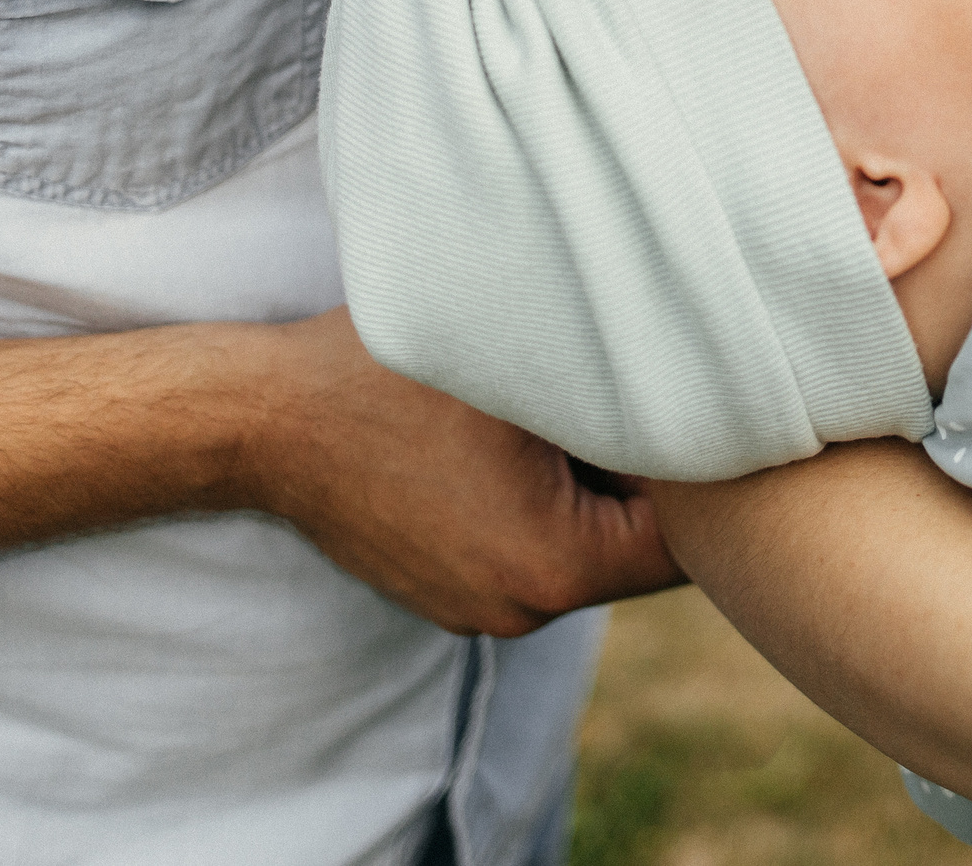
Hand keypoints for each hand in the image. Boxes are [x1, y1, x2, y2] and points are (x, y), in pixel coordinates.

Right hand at [245, 309, 681, 634]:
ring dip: (599, 487)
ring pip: (589, 548)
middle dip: (654, 477)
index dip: (706, 468)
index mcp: (552, 567)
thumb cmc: (388, 375)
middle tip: (653, 395)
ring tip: (578, 408)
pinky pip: (536, 550)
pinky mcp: (451, 591)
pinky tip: (526, 438)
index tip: (704, 406)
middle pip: (640, 550)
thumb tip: (711, 382)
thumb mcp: (524, 362)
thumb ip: (623, 384)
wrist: (259, 416)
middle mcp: (521, 609)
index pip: (686, 540)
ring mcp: (481, 610)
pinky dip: (548, 502)